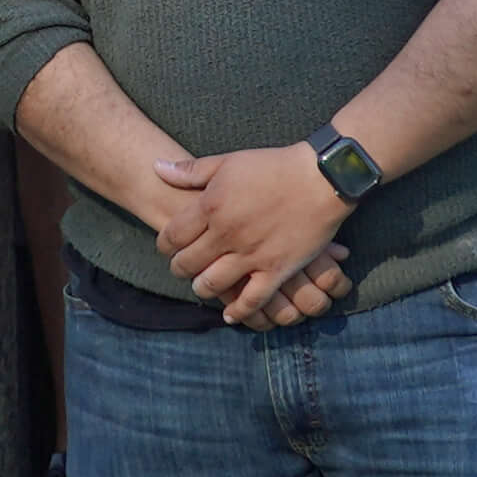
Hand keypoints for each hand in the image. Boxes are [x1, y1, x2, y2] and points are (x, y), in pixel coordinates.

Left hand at [150, 143, 361, 323]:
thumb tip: (157, 168)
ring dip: (202, 288)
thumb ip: (191, 171)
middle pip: (188, 263)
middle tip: (182, 268)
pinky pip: (252, 300)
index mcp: (210, 206)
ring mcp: (251, 255)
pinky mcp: (276, 270)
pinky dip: (238, 311)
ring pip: (213, 284)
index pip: (172, 236)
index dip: (164, 245)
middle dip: (179, 268)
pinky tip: (230, 315)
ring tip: (202, 286)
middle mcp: (226, 234)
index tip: (167, 247)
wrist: (320, 178)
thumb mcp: (228, 162)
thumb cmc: (273, 166)